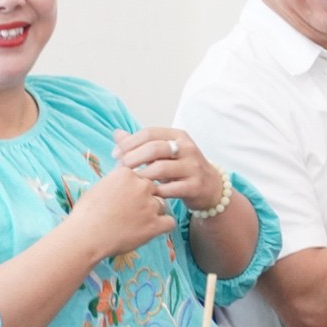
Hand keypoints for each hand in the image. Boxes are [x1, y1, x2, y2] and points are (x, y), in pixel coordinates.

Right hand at [68, 165, 175, 260]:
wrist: (85, 236)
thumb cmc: (86, 214)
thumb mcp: (99, 187)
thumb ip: (116, 181)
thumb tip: (124, 179)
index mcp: (127, 174)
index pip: (140, 176)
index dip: (134, 188)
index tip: (126, 198)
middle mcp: (142, 186)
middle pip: (153, 189)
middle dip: (145, 199)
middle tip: (132, 212)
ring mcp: (150, 205)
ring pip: (162, 204)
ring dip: (154, 212)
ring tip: (137, 223)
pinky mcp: (154, 224)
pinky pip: (170, 222)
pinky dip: (163, 226)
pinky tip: (153, 230)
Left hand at [112, 128, 227, 212]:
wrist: (210, 187)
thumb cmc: (181, 168)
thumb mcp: (164, 153)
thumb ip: (141, 144)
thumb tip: (117, 134)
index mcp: (178, 135)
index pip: (149, 133)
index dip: (130, 142)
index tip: (116, 154)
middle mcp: (187, 148)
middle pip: (155, 148)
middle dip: (134, 158)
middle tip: (121, 167)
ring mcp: (193, 167)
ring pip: (161, 168)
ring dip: (143, 175)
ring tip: (132, 182)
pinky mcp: (195, 185)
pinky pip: (170, 189)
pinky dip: (156, 191)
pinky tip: (147, 194)